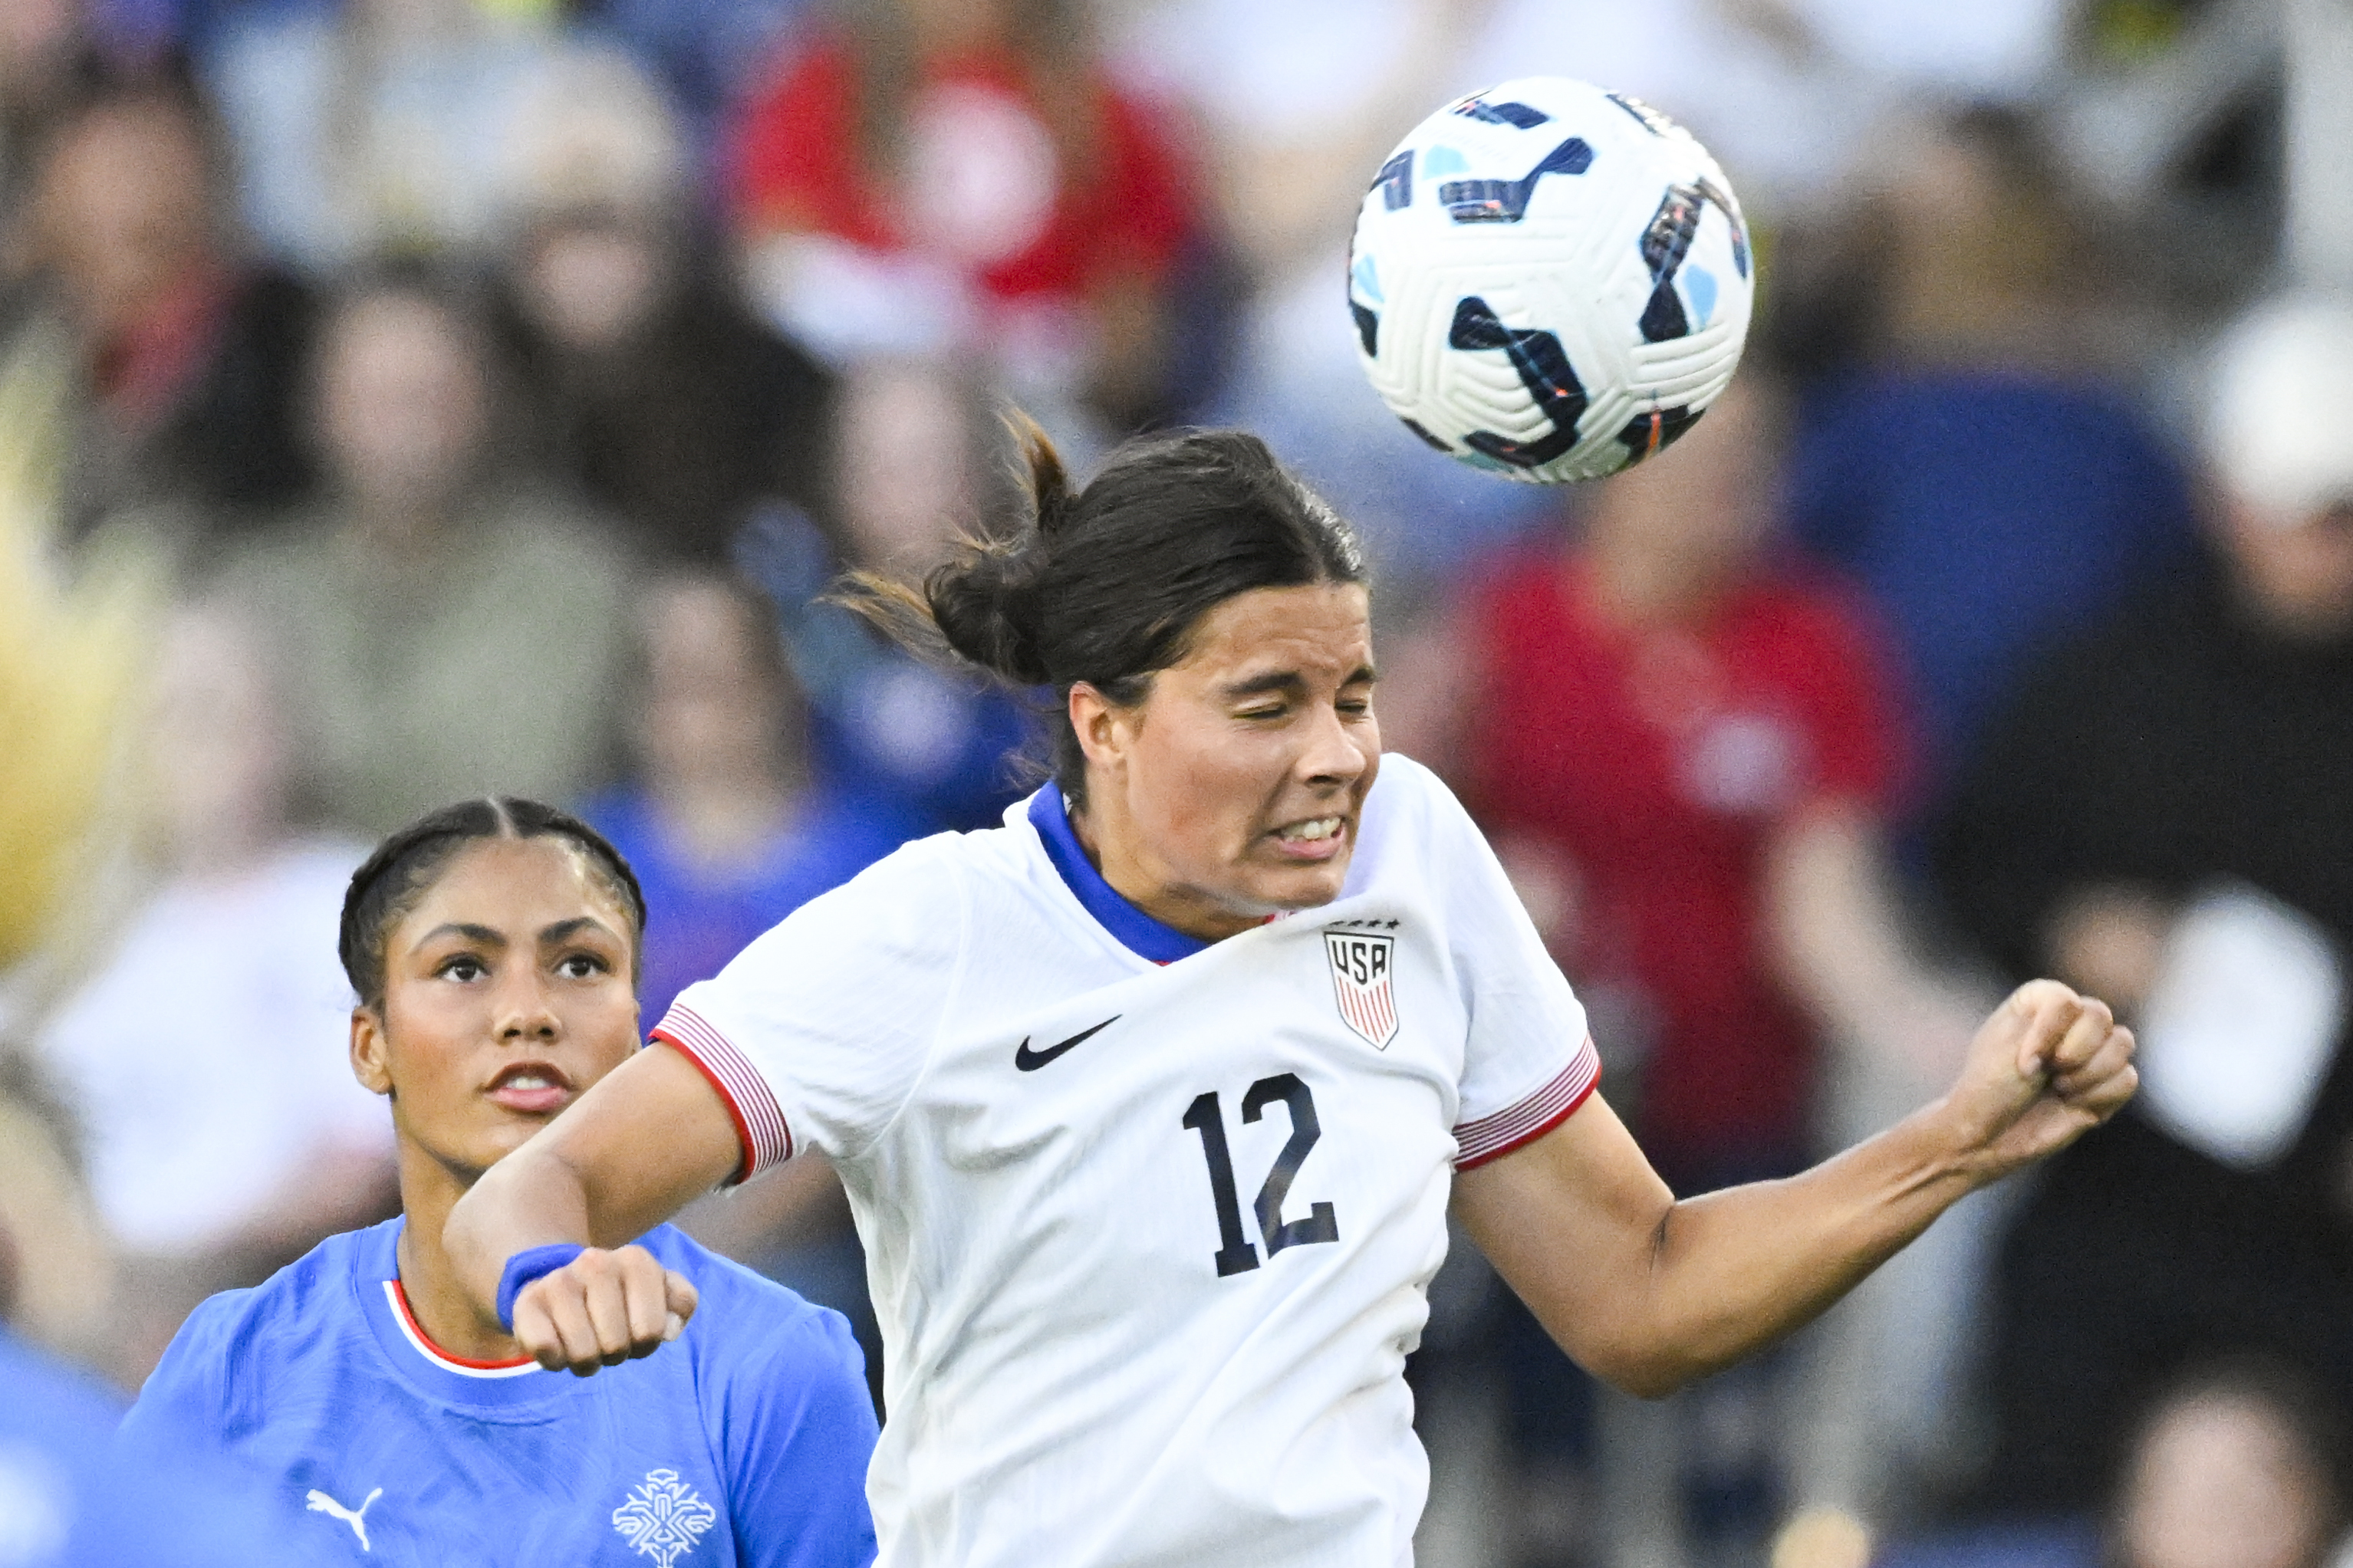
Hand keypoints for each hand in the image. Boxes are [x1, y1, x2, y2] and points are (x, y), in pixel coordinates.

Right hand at [510, 1245, 698, 1376]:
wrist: (559, 1285)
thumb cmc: (619, 1299)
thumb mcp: (658, 1294)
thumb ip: (680, 1303)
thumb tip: (670, 1329)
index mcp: (636, 1260)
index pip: (653, 1330)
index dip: (647, 1343)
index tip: (636, 1332)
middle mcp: (596, 1262)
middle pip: (617, 1346)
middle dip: (615, 1354)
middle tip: (606, 1340)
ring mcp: (559, 1281)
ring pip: (583, 1353)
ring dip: (586, 1362)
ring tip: (584, 1344)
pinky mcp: (526, 1303)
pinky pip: (546, 1349)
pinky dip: (554, 1360)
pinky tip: (556, 1344)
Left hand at [1939, 979, 2138, 1183]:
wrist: (1987, 1135)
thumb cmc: (1990, 1086)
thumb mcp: (2009, 1043)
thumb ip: (2052, 1019)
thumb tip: (2107, 1028)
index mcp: (2039, 1000)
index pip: (2066, 1001)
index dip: (2049, 1035)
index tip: (2024, 1065)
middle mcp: (2068, 1019)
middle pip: (2100, 1016)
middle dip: (2075, 1053)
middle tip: (2049, 1075)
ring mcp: (2090, 1051)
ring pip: (2123, 1043)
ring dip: (2089, 1074)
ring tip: (2059, 1089)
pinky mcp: (2104, 1084)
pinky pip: (2128, 1079)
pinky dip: (2101, 1096)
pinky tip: (2072, 1104)